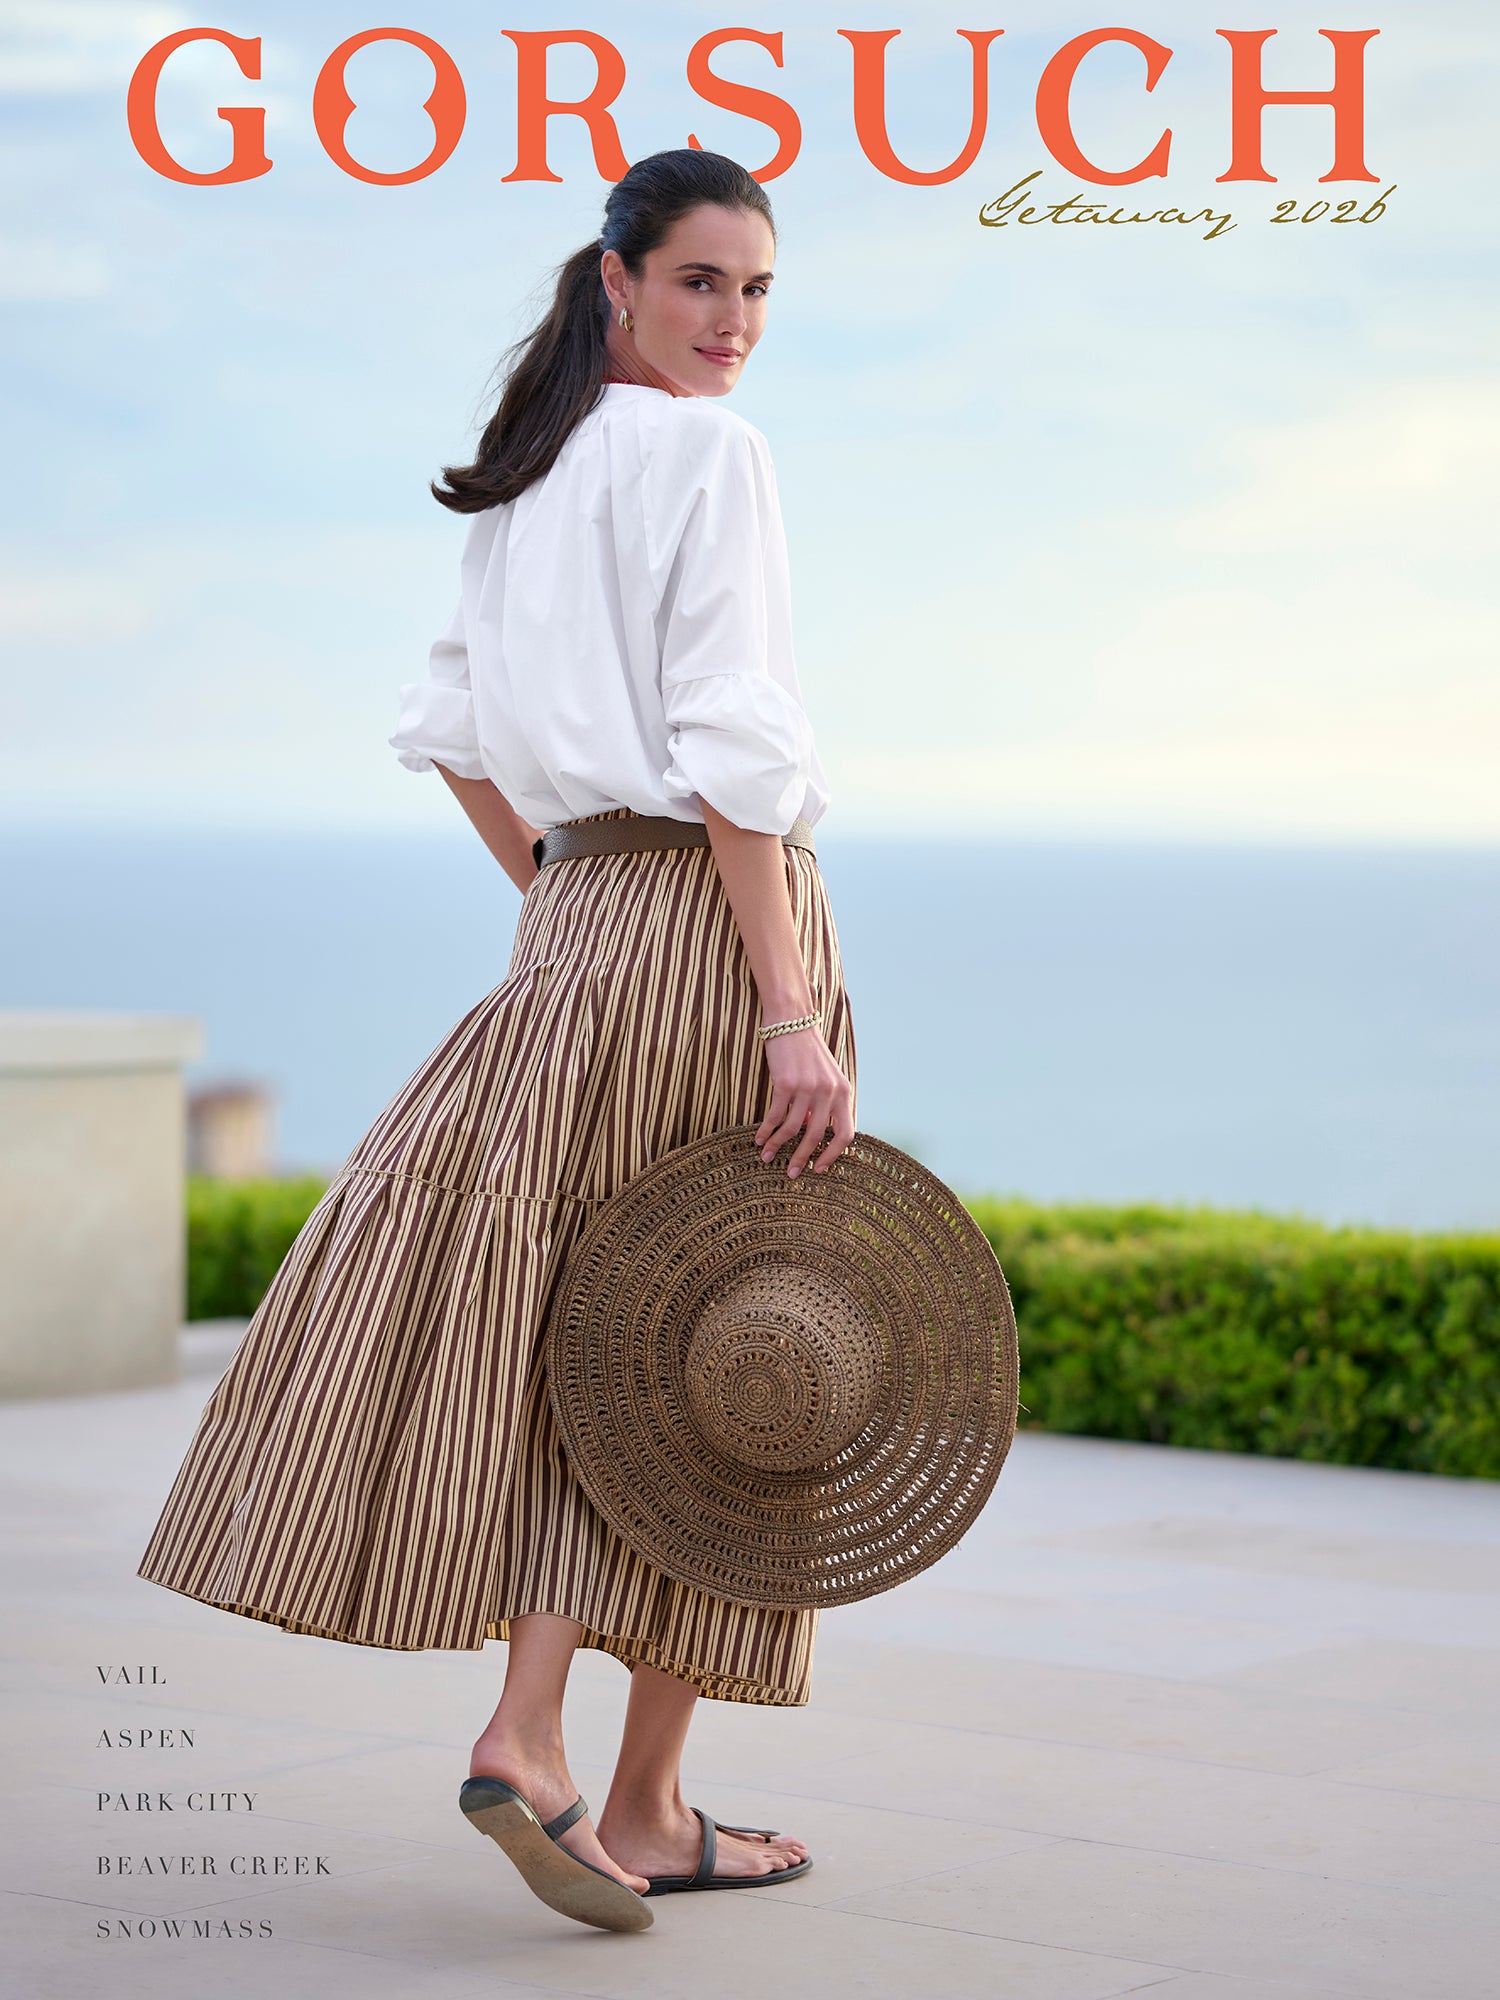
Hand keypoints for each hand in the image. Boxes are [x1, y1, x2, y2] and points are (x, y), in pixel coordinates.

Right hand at [754, 1026, 854, 1178]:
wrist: (791, 1022)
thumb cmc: (807, 1052)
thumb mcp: (825, 1078)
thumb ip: (824, 1105)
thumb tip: (812, 1135)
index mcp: (844, 1092)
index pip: (846, 1134)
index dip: (833, 1155)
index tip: (819, 1168)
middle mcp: (829, 1092)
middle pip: (817, 1136)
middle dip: (802, 1158)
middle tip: (791, 1173)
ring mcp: (808, 1087)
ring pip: (793, 1129)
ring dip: (778, 1146)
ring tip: (767, 1157)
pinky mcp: (786, 1083)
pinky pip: (775, 1115)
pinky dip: (766, 1130)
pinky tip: (759, 1138)